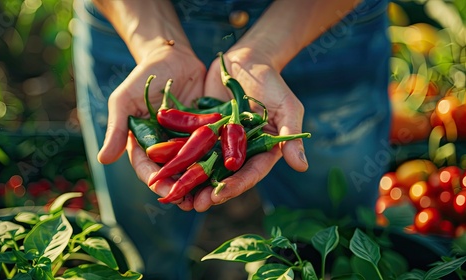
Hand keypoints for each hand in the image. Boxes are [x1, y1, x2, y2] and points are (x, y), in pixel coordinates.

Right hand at [98, 44, 204, 208]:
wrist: (173, 56)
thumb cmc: (144, 75)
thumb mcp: (125, 100)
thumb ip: (117, 128)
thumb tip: (103, 159)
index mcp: (143, 143)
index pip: (148, 168)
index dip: (156, 181)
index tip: (165, 191)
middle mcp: (165, 146)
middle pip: (173, 173)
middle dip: (181, 190)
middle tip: (191, 204)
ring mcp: (186, 140)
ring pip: (194, 166)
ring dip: (201, 183)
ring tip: (210, 196)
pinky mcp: (205, 132)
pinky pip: (212, 148)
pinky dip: (218, 161)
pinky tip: (227, 172)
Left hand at [192, 48, 308, 211]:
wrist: (246, 59)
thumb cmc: (271, 82)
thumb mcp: (286, 106)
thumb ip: (290, 134)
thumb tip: (301, 166)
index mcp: (262, 151)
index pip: (250, 173)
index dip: (235, 186)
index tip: (219, 195)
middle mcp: (240, 152)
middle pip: (225, 177)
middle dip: (211, 192)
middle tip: (195, 205)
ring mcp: (220, 143)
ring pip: (205, 167)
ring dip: (193, 183)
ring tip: (178, 196)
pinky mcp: (204, 131)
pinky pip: (190, 147)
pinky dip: (179, 159)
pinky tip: (165, 169)